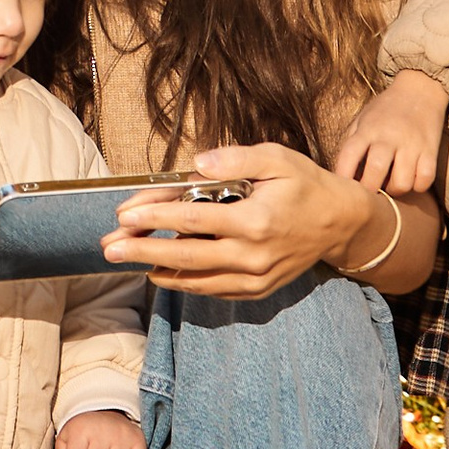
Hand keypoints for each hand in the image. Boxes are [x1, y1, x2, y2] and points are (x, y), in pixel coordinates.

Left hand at [101, 152, 413, 297]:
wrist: (340, 223)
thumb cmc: (305, 184)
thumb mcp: (275, 158)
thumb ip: (234, 159)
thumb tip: (196, 163)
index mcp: (255, 219)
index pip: (192, 219)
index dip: (155, 216)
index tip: (125, 213)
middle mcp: (253, 255)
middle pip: (186, 255)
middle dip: (143, 250)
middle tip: (108, 246)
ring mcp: (255, 278)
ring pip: (196, 278)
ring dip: (157, 269)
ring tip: (127, 258)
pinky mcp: (257, 290)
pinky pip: (213, 290)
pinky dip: (185, 282)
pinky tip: (161, 271)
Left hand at [329, 69, 448, 194]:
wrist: (420, 89)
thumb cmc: (386, 110)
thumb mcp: (363, 119)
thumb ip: (351, 144)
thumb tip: (342, 176)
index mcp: (368, 129)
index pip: (349, 154)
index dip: (342, 176)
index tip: (343, 190)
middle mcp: (389, 137)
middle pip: (376, 171)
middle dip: (370, 190)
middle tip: (369, 193)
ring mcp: (411, 144)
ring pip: (403, 182)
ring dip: (395, 190)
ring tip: (391, 184)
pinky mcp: (430, 150)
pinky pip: (425, 179)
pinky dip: (418, 186)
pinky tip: (411, 180)